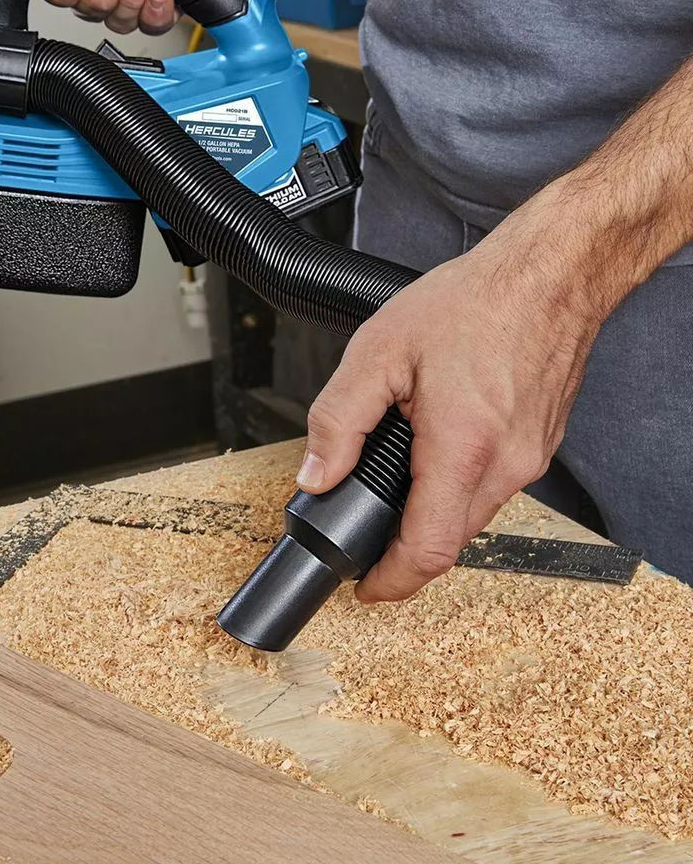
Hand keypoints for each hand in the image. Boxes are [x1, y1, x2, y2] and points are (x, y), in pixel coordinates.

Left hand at [297, 221, 605, 601]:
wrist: (548, 276)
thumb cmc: (473, 303)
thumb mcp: (378, 353)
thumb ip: (338, 420)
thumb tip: (315, 475)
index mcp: (463, 449)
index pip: (429, 550)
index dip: (391, 580)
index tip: (365, 587)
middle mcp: (506, 465)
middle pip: (449, 539)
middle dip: (402, 544)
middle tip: (362, 522)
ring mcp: (529, 459)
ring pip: (470, 515)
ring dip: (429, 509)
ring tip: (394, 471)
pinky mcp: (537, 447)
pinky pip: (490, 487)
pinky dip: (454, 483)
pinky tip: (433, 445)